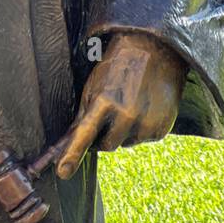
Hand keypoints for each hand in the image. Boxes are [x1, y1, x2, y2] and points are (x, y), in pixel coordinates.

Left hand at [55, 31, 186, 178]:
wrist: (155, 50)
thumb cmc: (117, 66)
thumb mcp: (95, 85)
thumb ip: (83, 116)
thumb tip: (65, 145)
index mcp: (104, 101)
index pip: (84, 134)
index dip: (72, 155)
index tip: (62, 172)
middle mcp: (126, 115)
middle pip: (106, 146)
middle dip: (104, 136)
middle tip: (110, 113)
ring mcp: (146, 123)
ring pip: (125, 144)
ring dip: (123, 133)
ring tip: (130, 105)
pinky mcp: (161, 129)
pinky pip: (143, 140)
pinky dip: (140, 129)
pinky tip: (144, 108)